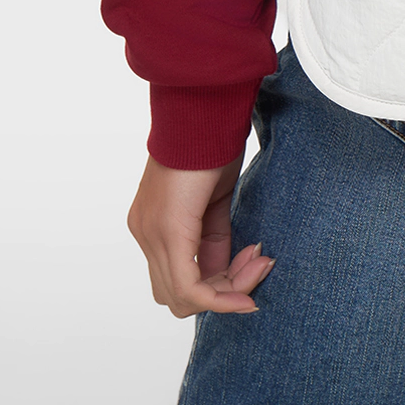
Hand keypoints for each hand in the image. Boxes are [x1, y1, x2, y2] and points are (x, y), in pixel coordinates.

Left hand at [127, 152, 274, 318]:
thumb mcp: (215, 199)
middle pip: (177, 296)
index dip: (219, 286)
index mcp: (153, 224)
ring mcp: (150, 234)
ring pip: (182, 297)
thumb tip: (226, 275)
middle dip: (223, 291)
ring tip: (259, 264)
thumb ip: (214, 239)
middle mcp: (144, 233)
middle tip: (259, 265)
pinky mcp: (167, 231)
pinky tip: (245, 292)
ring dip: (227, 291)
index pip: (178, 279)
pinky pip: (189, 286)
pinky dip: (219, 296)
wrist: (205, 107)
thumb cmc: (212, 140)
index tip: (258, 263)